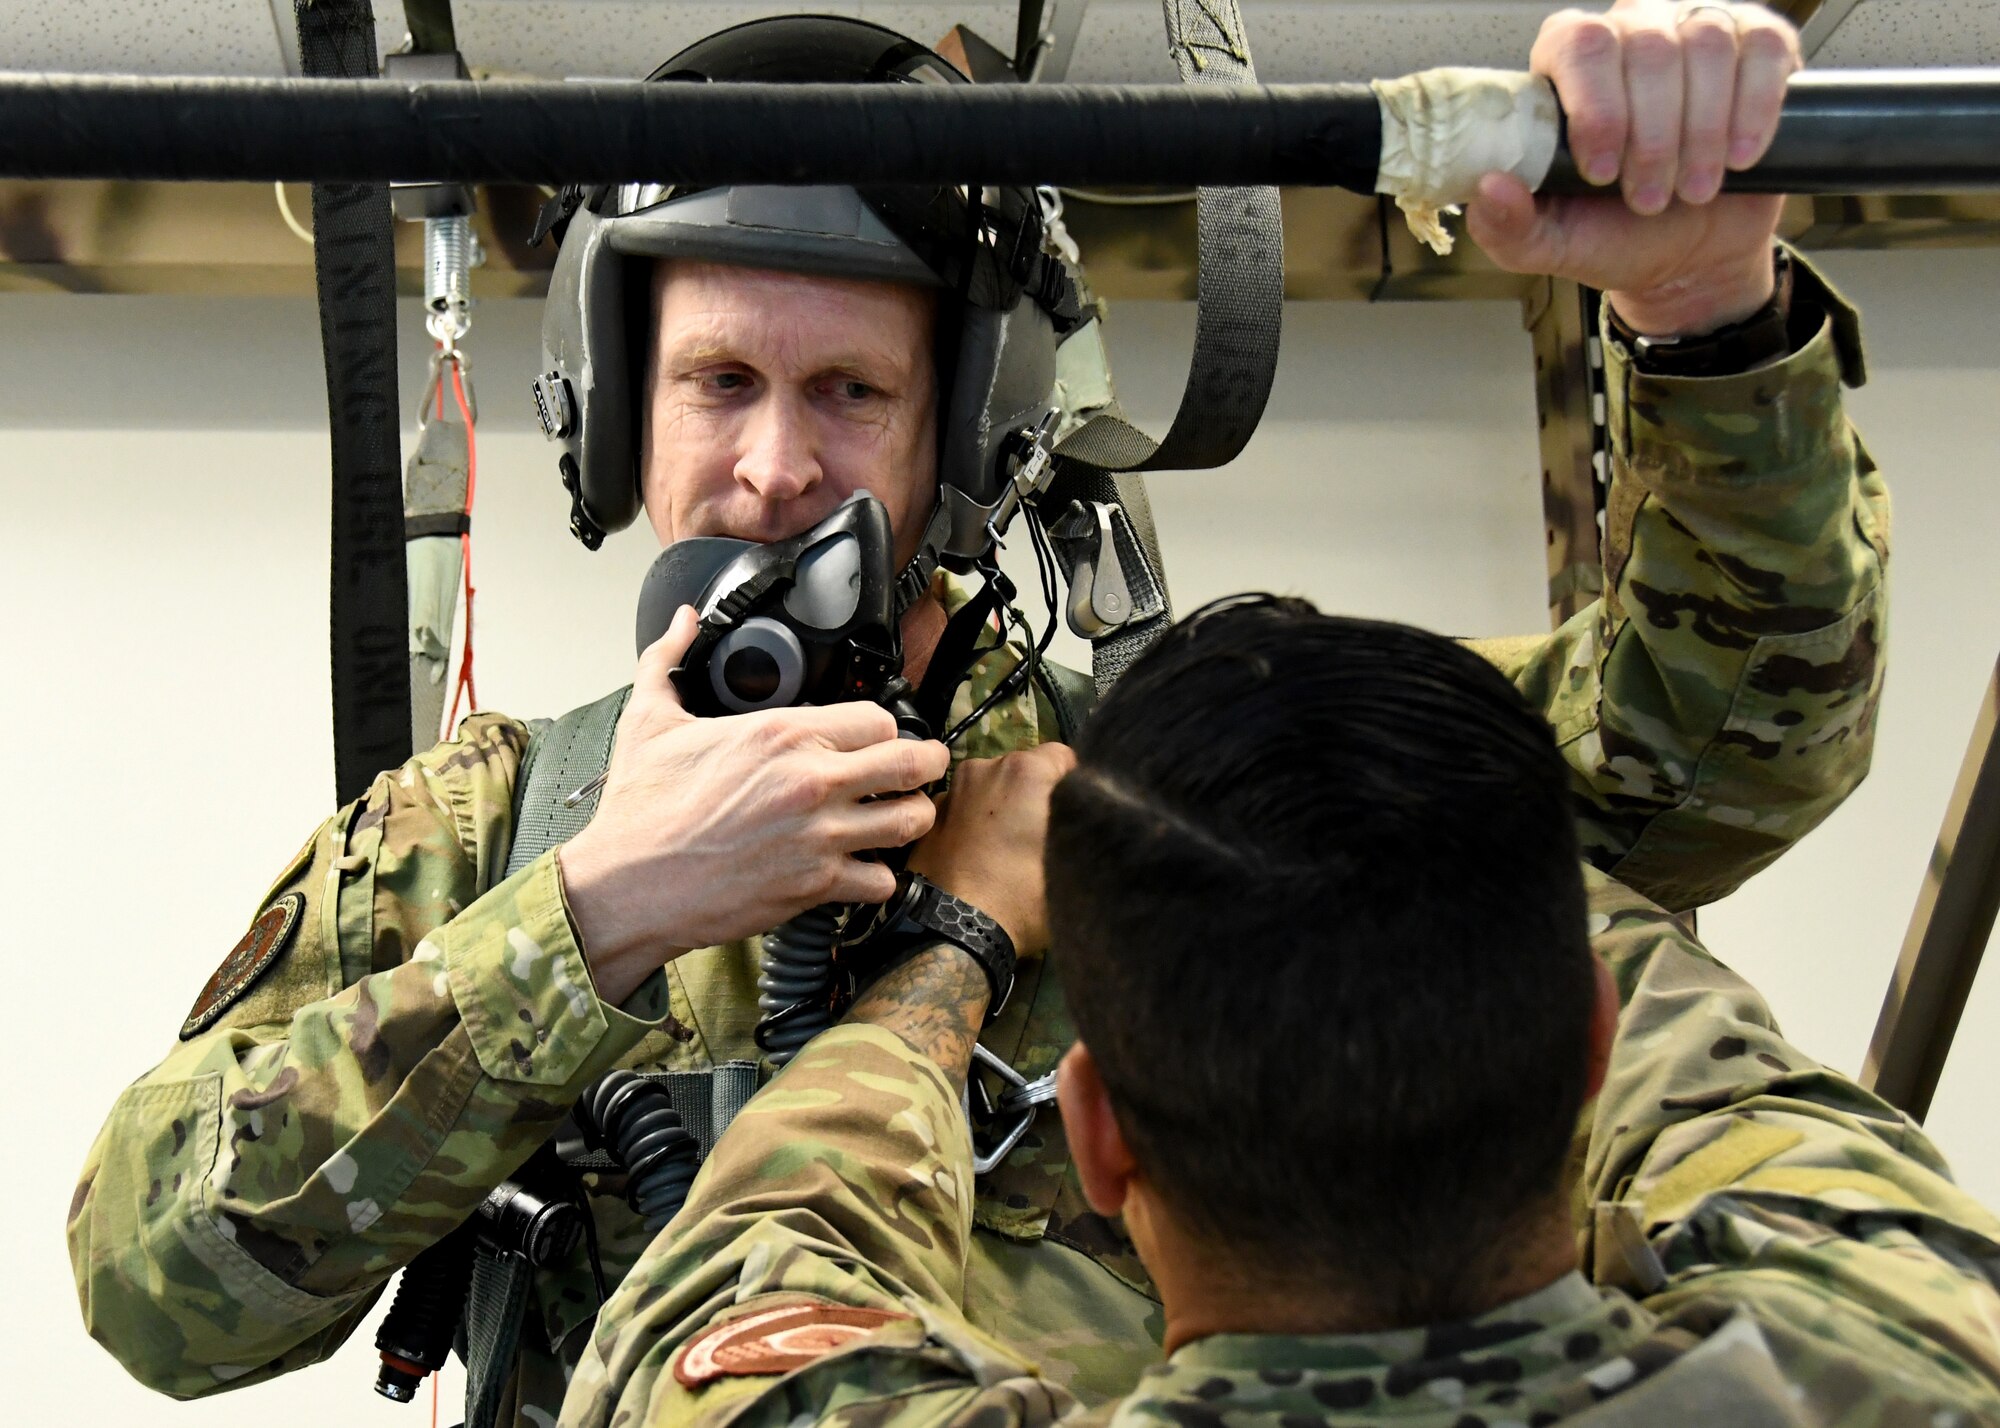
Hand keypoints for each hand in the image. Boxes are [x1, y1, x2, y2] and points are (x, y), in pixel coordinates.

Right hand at [558, 605, 949, 1003]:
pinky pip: (881, 881)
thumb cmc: (641, 809)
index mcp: (782, 733)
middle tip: (927, 765)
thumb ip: (669, 659)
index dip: (883, 726)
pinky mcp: (815, 884)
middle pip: (911, 762)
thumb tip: (680, 622)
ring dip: (913, 817)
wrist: (629, 882)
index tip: (879, 735)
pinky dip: (879, 876)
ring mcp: (820, 835)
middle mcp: (811, 781)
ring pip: (909, 821)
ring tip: (905, 814)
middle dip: (927, 762)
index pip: (876, 718)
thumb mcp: (650, 719)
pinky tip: (865, 867)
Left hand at [906, 743, 1075, 956]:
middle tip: (1044, 837)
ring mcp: (952, 790)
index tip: (1077, 817)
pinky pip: (965, 810)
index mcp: (1026, 769)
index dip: (1077, 786)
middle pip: (1026, 770)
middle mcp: (984, 766)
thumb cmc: (1023, 896)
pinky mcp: (929, 819)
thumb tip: (1098, 815)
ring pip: (992, 788)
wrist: (953, 932)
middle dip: (1037, 795)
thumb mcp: (1078, 864)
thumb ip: (1091, 827)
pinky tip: (981, 856)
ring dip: (1004, 807)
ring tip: (1010, 849)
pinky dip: (976, 823)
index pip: (1066, 758)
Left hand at [1466, 0, 1801, 335]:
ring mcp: (1694, 30)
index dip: (1597, 108)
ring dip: (1703, 132)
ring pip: (1705, 46)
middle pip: (1646, 47)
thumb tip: (1487, 188)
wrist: (1691, 255)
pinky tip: (1741, 158)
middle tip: (1651, 200)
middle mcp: (1630, 32)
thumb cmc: (1617, 235)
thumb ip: (1507, 226)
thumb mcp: (1552, 244)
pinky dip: (1755, 108)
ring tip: (1693, 190)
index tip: (1602, 173)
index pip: (1579, 45)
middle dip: (1653, 136)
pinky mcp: (1756, 45)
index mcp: (1567, 65)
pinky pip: (1763, 49)